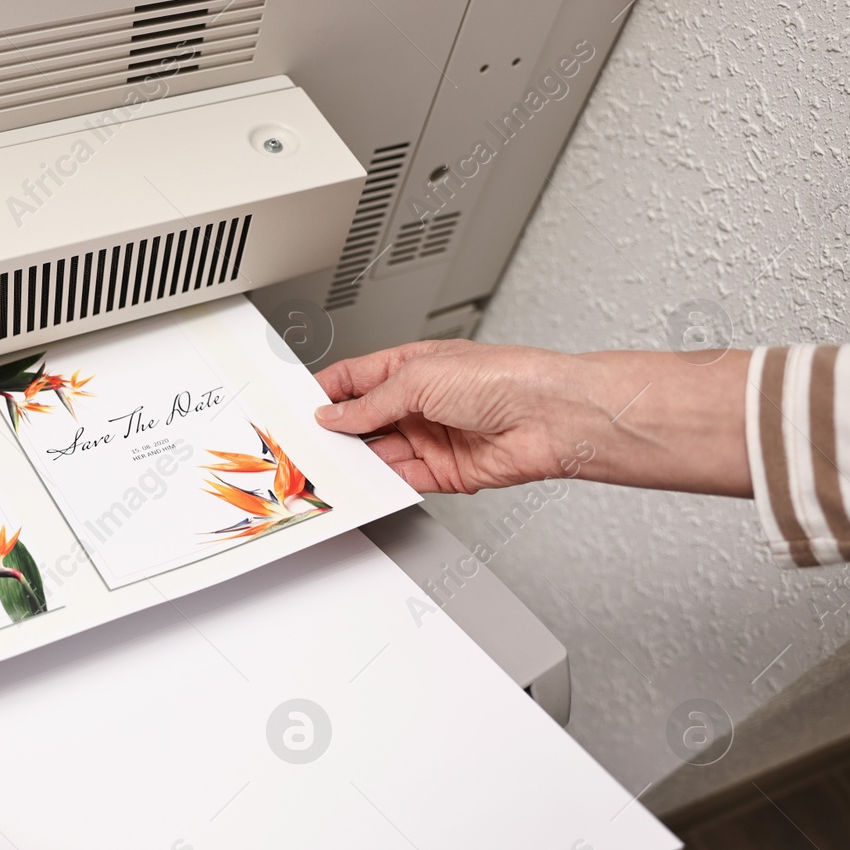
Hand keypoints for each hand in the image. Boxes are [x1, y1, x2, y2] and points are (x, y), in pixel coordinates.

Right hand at [313, 338, 752, 496]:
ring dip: (356, 459)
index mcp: (411, 367)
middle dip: (336, 431)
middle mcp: (419, 402)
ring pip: (378, 453)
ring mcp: (430, 437)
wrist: (551, 417)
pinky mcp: (442, 472)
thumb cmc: (505, 378)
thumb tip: (336, 415)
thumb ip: (371, 402)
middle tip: (308, 443)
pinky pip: (401, 480)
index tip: (299, 406)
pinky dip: (381, 482)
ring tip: (332, 464)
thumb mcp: (419, 378)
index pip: (355, 379)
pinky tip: (366, 480)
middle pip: (363, 420)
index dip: (326, 392)